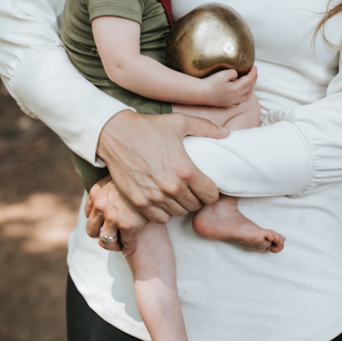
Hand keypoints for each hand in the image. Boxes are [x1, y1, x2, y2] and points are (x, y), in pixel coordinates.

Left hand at [85, 177, 147, 255]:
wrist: (154, 176)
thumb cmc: (138, 176)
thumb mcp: (117, 176)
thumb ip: (108, 187)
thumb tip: (106, 196)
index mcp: (96, 192)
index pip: (88, 215)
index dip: (98, 220)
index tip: (107, 223)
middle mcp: (100, 205)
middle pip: (92, 231)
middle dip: (102, 235)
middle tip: (113, 236)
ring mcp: (113, 216)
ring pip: (105, 241)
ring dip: (113, 245)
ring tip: (121, 244)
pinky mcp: (128, 226)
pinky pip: (125, 244)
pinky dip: (128, 248)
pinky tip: (131, 247)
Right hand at [96, 110, 229, 222]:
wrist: (115, 134)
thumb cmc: (149, 127)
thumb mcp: (180, 122)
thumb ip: (206, 128)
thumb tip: (226, 134)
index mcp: (186, 169)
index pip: (211, 195)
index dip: (211, 191)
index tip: (205, 185)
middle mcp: (172, 187)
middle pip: (195, 206)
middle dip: (196, 198)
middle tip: (191, 188)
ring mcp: (154, 197)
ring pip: (179, 213)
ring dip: (180, 205)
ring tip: (177, 193)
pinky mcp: (139, 202)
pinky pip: (160, 219)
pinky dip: (164, 212)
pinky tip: (163, 199)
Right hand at [202, 65, 257, 107]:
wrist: (200, 93)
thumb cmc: (210, 83)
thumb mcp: (223, 74)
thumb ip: (233, 73)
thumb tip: (237, 76)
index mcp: (236, 89)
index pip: (250, 80)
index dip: (253, 72)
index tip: (254, 67)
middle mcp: (236, 97)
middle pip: (250, 88)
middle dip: (254, 79)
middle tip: (253, 72)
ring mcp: (232, 102)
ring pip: (247, 96)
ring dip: (251, 88)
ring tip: (250, 81)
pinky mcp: (227, 104)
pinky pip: (240, 101)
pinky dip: (244, 96)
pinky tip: (242, 93)